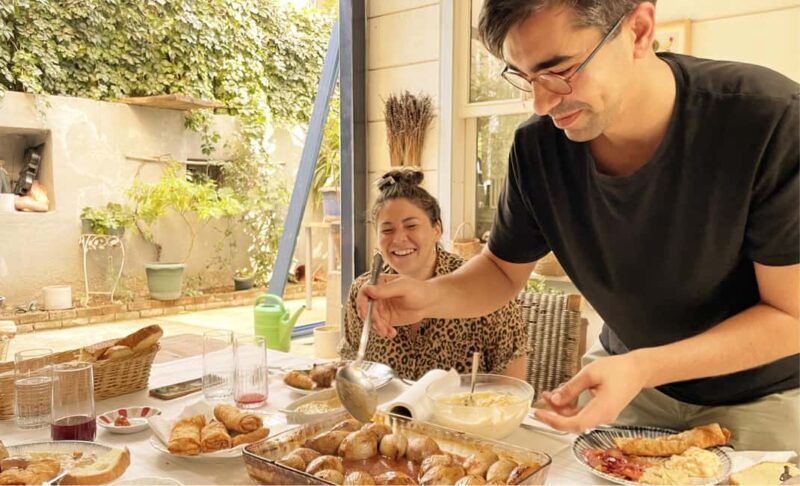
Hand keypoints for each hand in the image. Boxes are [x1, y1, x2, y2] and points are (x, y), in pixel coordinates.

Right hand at [357, 274, 434, 337]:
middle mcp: (378, 296)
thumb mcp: (403, 287)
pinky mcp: (386, 319)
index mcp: (380, 284)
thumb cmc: (419, 290)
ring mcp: (381, 308)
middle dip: (372, 319)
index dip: (362, 303)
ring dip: (378, 327)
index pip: (364, 292)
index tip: (364, 313)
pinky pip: (380, 327)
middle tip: (380, 326)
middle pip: (366, 308)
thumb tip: (368, 289)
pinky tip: (392, 333)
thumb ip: (386, 289)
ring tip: (388, 331)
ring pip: (372, 320)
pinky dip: (384, 331)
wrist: (429, 302)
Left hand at [533, 352, 650, 432]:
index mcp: (602, 410)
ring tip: (549, 394)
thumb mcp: (590, 374)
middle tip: (542, 399)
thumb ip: (571, 388)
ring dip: (561, 408)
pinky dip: (570, 406)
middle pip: (573, 423)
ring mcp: (603, 415)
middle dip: (555, 413)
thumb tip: (554, 400)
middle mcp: (603, 417)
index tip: (539, 414)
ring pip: (576, 418)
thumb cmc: (618, 369)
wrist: (638, 370)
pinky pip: (582, 413)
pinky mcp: (602, 411)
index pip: (574, 424)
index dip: (554, 422)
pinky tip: (562, 395)